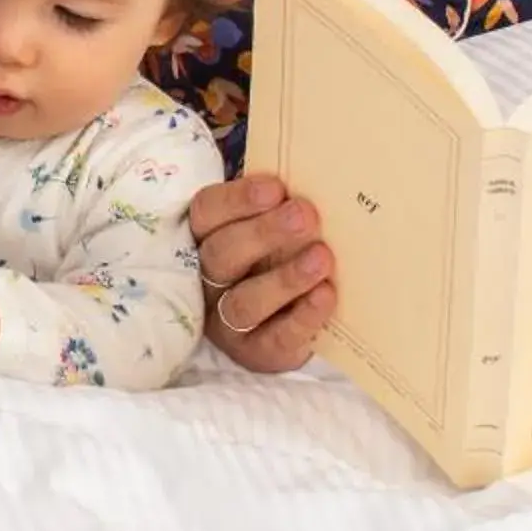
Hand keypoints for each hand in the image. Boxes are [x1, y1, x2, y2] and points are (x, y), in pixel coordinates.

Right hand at [192, 174, 336, 371]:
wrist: (288, 324)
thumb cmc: (276, 261)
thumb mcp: (271, 231)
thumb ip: (279, 208)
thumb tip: (316, 178)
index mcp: (206, 239)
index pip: (206, 213)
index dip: (236, 200)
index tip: (276, 188)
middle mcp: (207, 281)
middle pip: (221, 255)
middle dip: (264, 233)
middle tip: (306, 215)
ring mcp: (226, 322)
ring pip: (244, 302)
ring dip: (284, 279)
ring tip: (322, 258)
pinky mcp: (256, 352)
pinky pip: (276, 336)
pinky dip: (303, 315)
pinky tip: (326, 295)